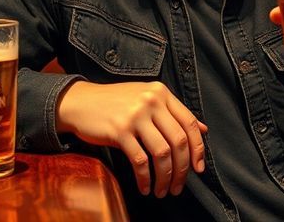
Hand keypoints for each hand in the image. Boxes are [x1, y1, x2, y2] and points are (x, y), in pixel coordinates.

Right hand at [56, 80, 207, 197]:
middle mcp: (151, 101)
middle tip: (178, 186)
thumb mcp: (147, 99)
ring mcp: (135, 115)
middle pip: (179, 141)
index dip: (198, 149)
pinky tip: (145, 187)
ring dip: (165, 177)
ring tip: (162, 191)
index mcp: (161, 93)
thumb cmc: (115, 103)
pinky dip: (145, 178)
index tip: (198, 168)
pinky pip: (140, 160)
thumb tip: (203, 129)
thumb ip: (173, 113)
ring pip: (162, 153)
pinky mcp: (119, 130)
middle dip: (182, 169)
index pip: (189, 122)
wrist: (80, 101)